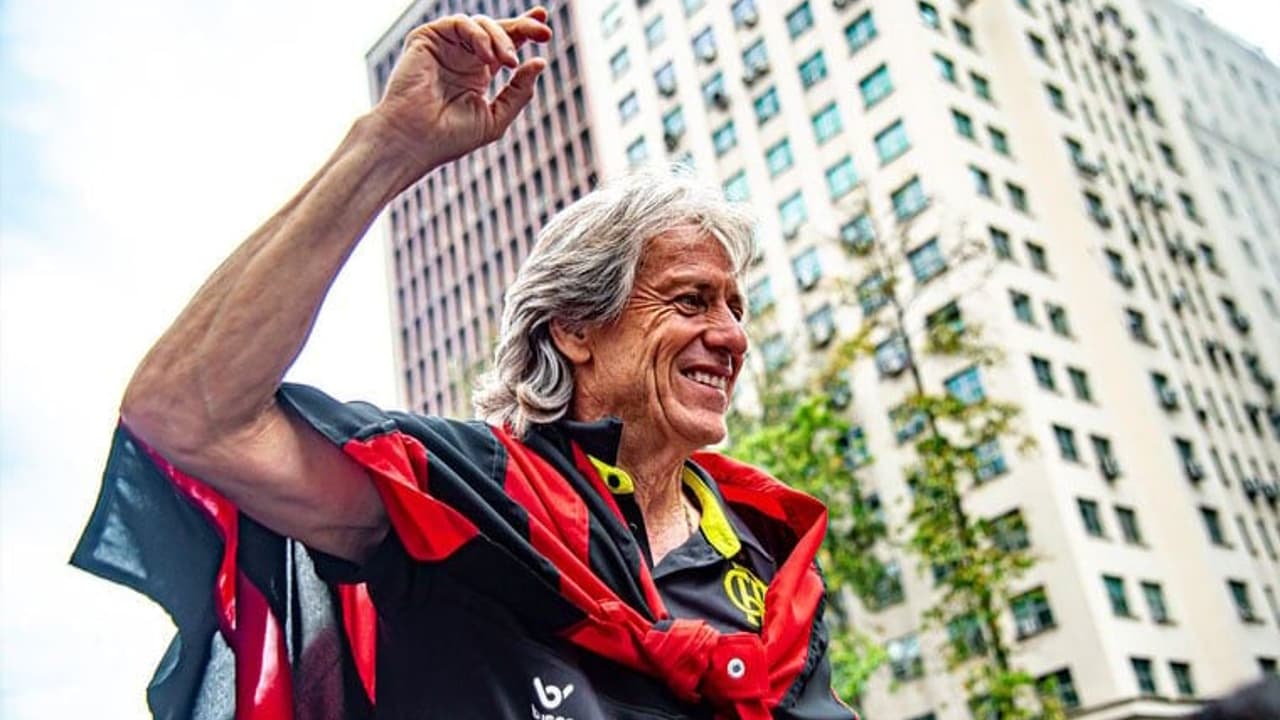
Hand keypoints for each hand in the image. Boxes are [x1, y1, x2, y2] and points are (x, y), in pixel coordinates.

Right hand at [370, 8, 552, 172]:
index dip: (525, 34)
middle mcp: (461, 58)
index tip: (546, 31)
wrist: (414, 141)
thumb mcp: (496, 118)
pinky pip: (460, 24)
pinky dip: (479, 36)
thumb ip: (519, 92)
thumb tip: (540, 62)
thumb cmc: (449, 138)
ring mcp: (445, 47)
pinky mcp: (427, 39)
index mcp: (477, 74)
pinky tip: (488, 57)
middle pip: (497, 30)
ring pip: (481, 25)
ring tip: (509, 62)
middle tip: (544, 34)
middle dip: (523, 27)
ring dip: (502, 39)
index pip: (504, 46)